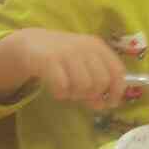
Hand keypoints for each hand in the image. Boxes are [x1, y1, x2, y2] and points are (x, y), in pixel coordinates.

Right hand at [6, 29, 127, 109]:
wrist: (31, 44)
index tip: (110, 102)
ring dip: (76, 95)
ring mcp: (67, 52)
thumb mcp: (82, 65)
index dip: (117, 90)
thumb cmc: (61, 57)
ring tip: (68, 91)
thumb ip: (95, 83)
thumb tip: (103, 105)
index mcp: (97, 47)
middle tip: (82, 95)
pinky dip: (61, 94)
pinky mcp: (49, 60)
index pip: (117, 70)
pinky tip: (57, 90)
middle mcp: (85, 47)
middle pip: (101, 81)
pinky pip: (63, 86)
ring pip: (84, 85)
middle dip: (93, 94)